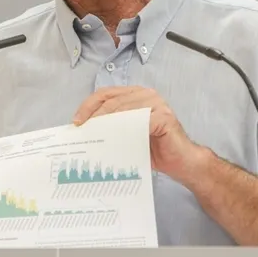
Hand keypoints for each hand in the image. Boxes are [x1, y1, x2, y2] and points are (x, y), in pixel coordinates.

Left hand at [73, 86, 206, 183]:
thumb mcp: (126, 135)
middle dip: (94, 116)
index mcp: (136, 95)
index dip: (88, 106)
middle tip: (82, 131)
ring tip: (94, 137)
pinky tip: (114, 142)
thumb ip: (111, 127)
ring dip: (106, 123)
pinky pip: (139, 121)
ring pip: (123, 109)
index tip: (76, 122)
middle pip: (112, 100)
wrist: (181, 162)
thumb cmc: (153, 149)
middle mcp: (146, 94)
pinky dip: (124, 131)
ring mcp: (157, 104)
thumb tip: (83, 130)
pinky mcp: (164, 117)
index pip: (106, 94)